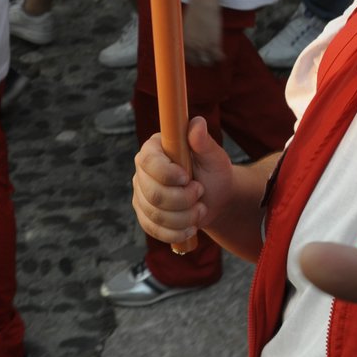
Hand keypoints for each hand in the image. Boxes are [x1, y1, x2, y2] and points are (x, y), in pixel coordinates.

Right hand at [132, 117, 234, 245]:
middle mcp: (143, 171)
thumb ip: (204, 142)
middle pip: (152, 193)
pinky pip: (154, 230)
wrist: (216, 198)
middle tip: (200, 192)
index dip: (166, 173)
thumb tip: (197, 123)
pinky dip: (176, 232)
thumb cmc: (214, 172)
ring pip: (155, 214)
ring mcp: (141, 194)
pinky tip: (191, 227)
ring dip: (184, 217)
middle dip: (182, 199)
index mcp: (155, 149)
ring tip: (200, 209)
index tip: (187, 178)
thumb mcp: (214, 156)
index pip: (148, 161)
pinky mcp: (145, 215)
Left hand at [183, 4, 223, 67]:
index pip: (187, 59)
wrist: (203, 3)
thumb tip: (191, 41)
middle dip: (202, 62)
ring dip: (212, 60)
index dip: (194, 59)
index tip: (198, 58)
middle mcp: (192, 47)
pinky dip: (221, 57)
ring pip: (208, 62)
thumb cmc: (195, 10)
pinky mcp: (214, 44)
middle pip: (197, 63)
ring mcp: (203, 46)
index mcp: (183, 42)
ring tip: (215, 57)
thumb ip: (187, 36)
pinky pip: (218, 57)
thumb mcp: (186, 25)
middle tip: (208, 58)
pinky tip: (222, 55)